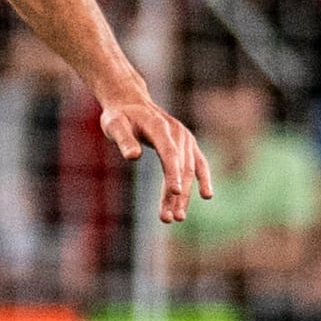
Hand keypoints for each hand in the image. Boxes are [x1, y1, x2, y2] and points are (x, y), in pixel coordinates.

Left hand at [99, 94, 212, 222]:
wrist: (130, 102)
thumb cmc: (119, 115)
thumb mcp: (114, 125)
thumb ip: (124, 140)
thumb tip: (133, 157)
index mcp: (160, 127)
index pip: (169, 153)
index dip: (173, 172)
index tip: (175, 192)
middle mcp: (178, 133)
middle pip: (181, 167)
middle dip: (176, 194)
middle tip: (169, 218)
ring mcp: (185, 139)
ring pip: (189, 170)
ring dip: (184, 195)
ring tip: (176, 217)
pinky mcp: (187, 145)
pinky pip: (198, 164)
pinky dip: (202, 179)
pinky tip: (206, 196)